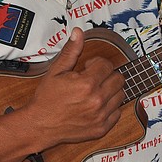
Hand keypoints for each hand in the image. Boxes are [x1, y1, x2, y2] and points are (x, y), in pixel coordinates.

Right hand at [27, 28, 124, 146]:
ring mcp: (101, 116)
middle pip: (118, 79)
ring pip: (121, 95)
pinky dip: (110, 107)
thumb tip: (78, 33)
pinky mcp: (102, 128)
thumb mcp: (56, 71)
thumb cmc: (46, 99)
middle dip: (106, 75)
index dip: (97, 63)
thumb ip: (70, 51)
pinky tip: (96, 105)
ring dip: (110, 90)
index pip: (107, 65)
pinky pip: (117, 112)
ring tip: (94, 91)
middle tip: (92, 78)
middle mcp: (97, 100)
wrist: (40, 125)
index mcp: (87, 84)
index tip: (88, 67)